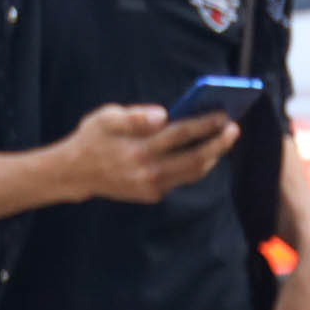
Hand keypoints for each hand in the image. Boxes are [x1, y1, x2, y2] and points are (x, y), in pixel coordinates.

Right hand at [61, 104, 237, 205]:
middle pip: (195, 158)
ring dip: (212, 156)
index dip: (205, 124)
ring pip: (193, 173)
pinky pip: (182, 179)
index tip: (224, 114)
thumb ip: (135, 115)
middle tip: (234, 128)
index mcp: (138, 149)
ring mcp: (151, 186)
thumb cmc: (93, 138)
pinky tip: (206, 151)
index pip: (180, 135)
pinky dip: (197, 165)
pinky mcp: (152, 195)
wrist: (74, 174)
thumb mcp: (106, 118)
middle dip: (218, 143)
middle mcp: (148, 171)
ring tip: (225, 138)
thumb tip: (164, 114)